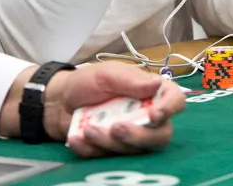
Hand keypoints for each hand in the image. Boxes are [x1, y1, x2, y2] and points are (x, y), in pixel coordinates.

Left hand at [43, 63, 185, 157]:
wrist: (57, 101)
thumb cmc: (86, 82)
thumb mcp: (106, 74)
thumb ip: (130, 80)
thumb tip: (157, 84)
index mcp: (149, 93)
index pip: (175, 101)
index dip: (170, 109)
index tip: (154, 114)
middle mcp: (145, 116)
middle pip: (160, 135)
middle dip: (138, 136)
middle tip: (116, 128)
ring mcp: (130, 136)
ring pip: (134, 150)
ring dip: (110, 142)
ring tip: (88, 129)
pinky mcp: (112, 151)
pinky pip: (109, 158)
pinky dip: (92, 149)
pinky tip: (78, 138)